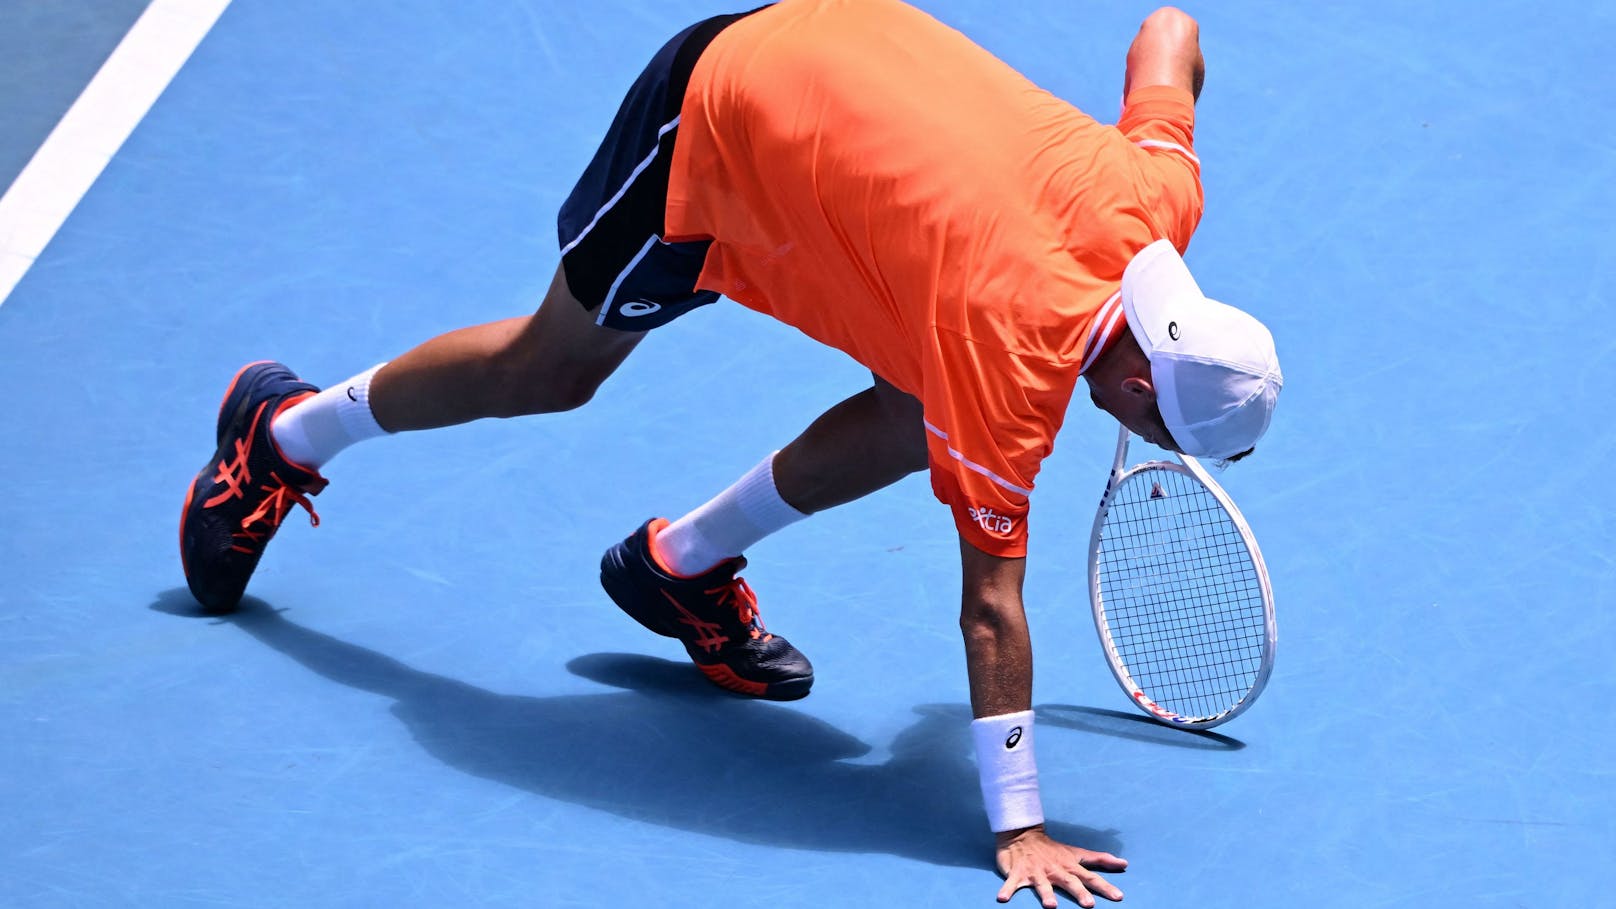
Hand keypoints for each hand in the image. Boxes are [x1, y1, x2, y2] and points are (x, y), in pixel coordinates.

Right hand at [994, 825, 1126, 907]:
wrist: (1022, 834)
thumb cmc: (1052, 849)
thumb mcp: (1077, 853)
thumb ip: (1099, 859)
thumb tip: (1124, 864)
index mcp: (1069, 866)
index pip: (1091, 877)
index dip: (1104, 887)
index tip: (1118, 897)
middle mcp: (1055, 870)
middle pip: (1070, 883)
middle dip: (1079, 893)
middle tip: (1089, 905)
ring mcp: (1036, 872)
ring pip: (1042, 885)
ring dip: (1046, 894)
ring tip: (1051, 906)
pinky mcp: (1017, 873)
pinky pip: (1012, 883)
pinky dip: (1007, 890)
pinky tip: (1003, 899)